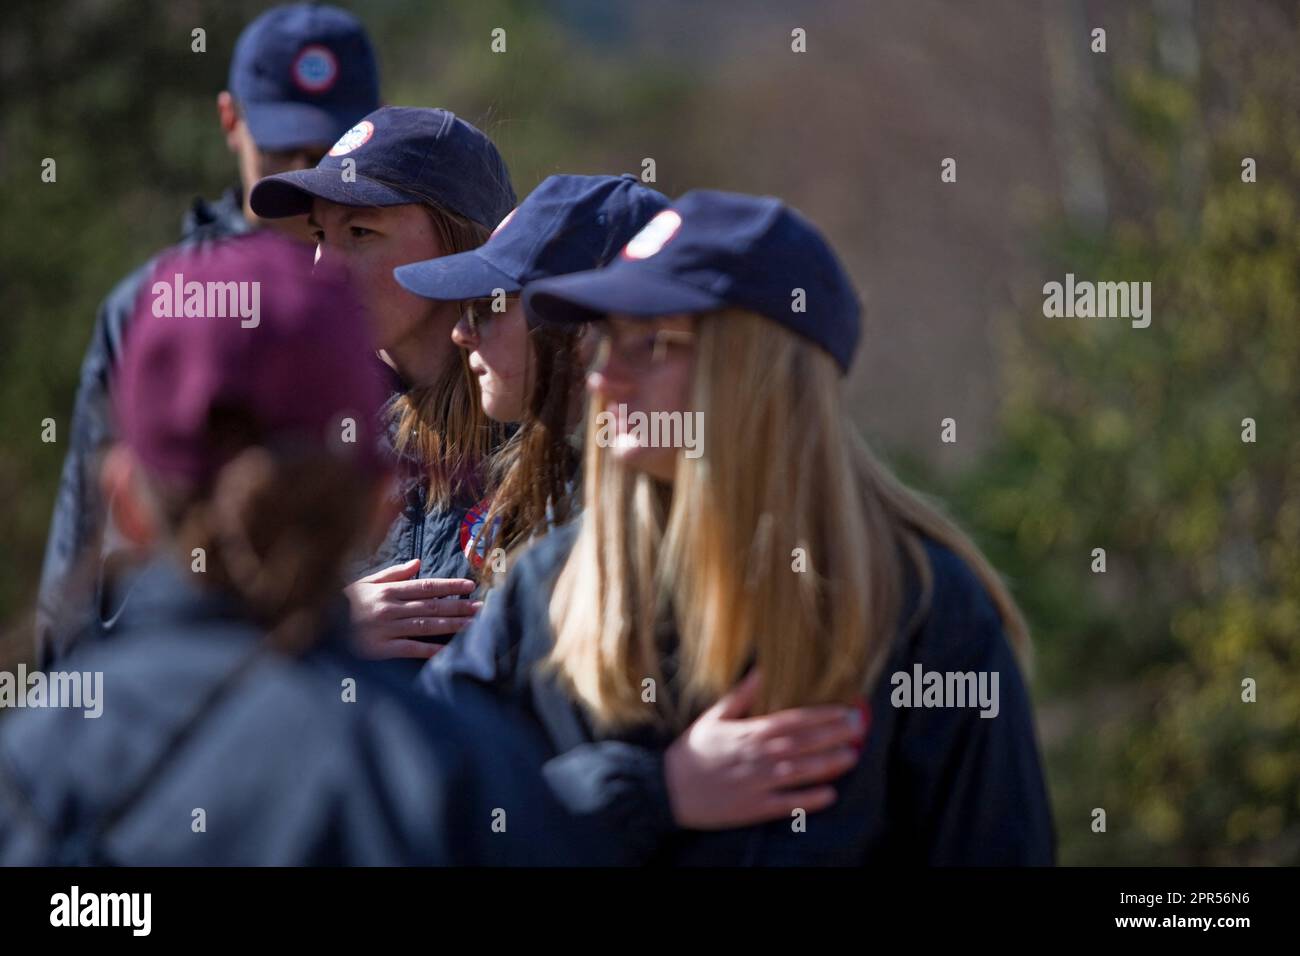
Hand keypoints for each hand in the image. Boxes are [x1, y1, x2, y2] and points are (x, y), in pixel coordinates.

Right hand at [345, 559, 480, 659]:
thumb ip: (392, 573)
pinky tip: (446, 650)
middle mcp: (390, 608)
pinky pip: (409, 649)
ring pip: (425, 626)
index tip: (469, 586)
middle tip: (480, 606)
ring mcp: (386, 629)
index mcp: (387, 590)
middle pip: (431, 607)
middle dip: (457, 606)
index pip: (425, 586)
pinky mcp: (380, 649)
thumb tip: (418, 563)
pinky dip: (428, 650)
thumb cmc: (342, 603)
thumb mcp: (364, 582)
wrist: (317, 626)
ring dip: (451, 625)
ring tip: (472, 624)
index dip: (449, 586)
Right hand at [663, 670, 865, 828]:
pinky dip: (808, 800)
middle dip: (832, 735)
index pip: (793, 720)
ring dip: (827, 764)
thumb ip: (742, 694)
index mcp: (749, 732)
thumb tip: (762, 668)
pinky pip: (786, 804)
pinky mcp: (754, 808)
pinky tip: (830, 794)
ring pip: (799, 771)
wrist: (669, 789)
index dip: (821, 715)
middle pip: (802, 743)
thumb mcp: (714, 716)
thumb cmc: (693, 751)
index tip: (844, 709)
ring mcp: (757, 783)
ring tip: (852, 756)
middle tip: (859, 728)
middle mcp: (757, 756)